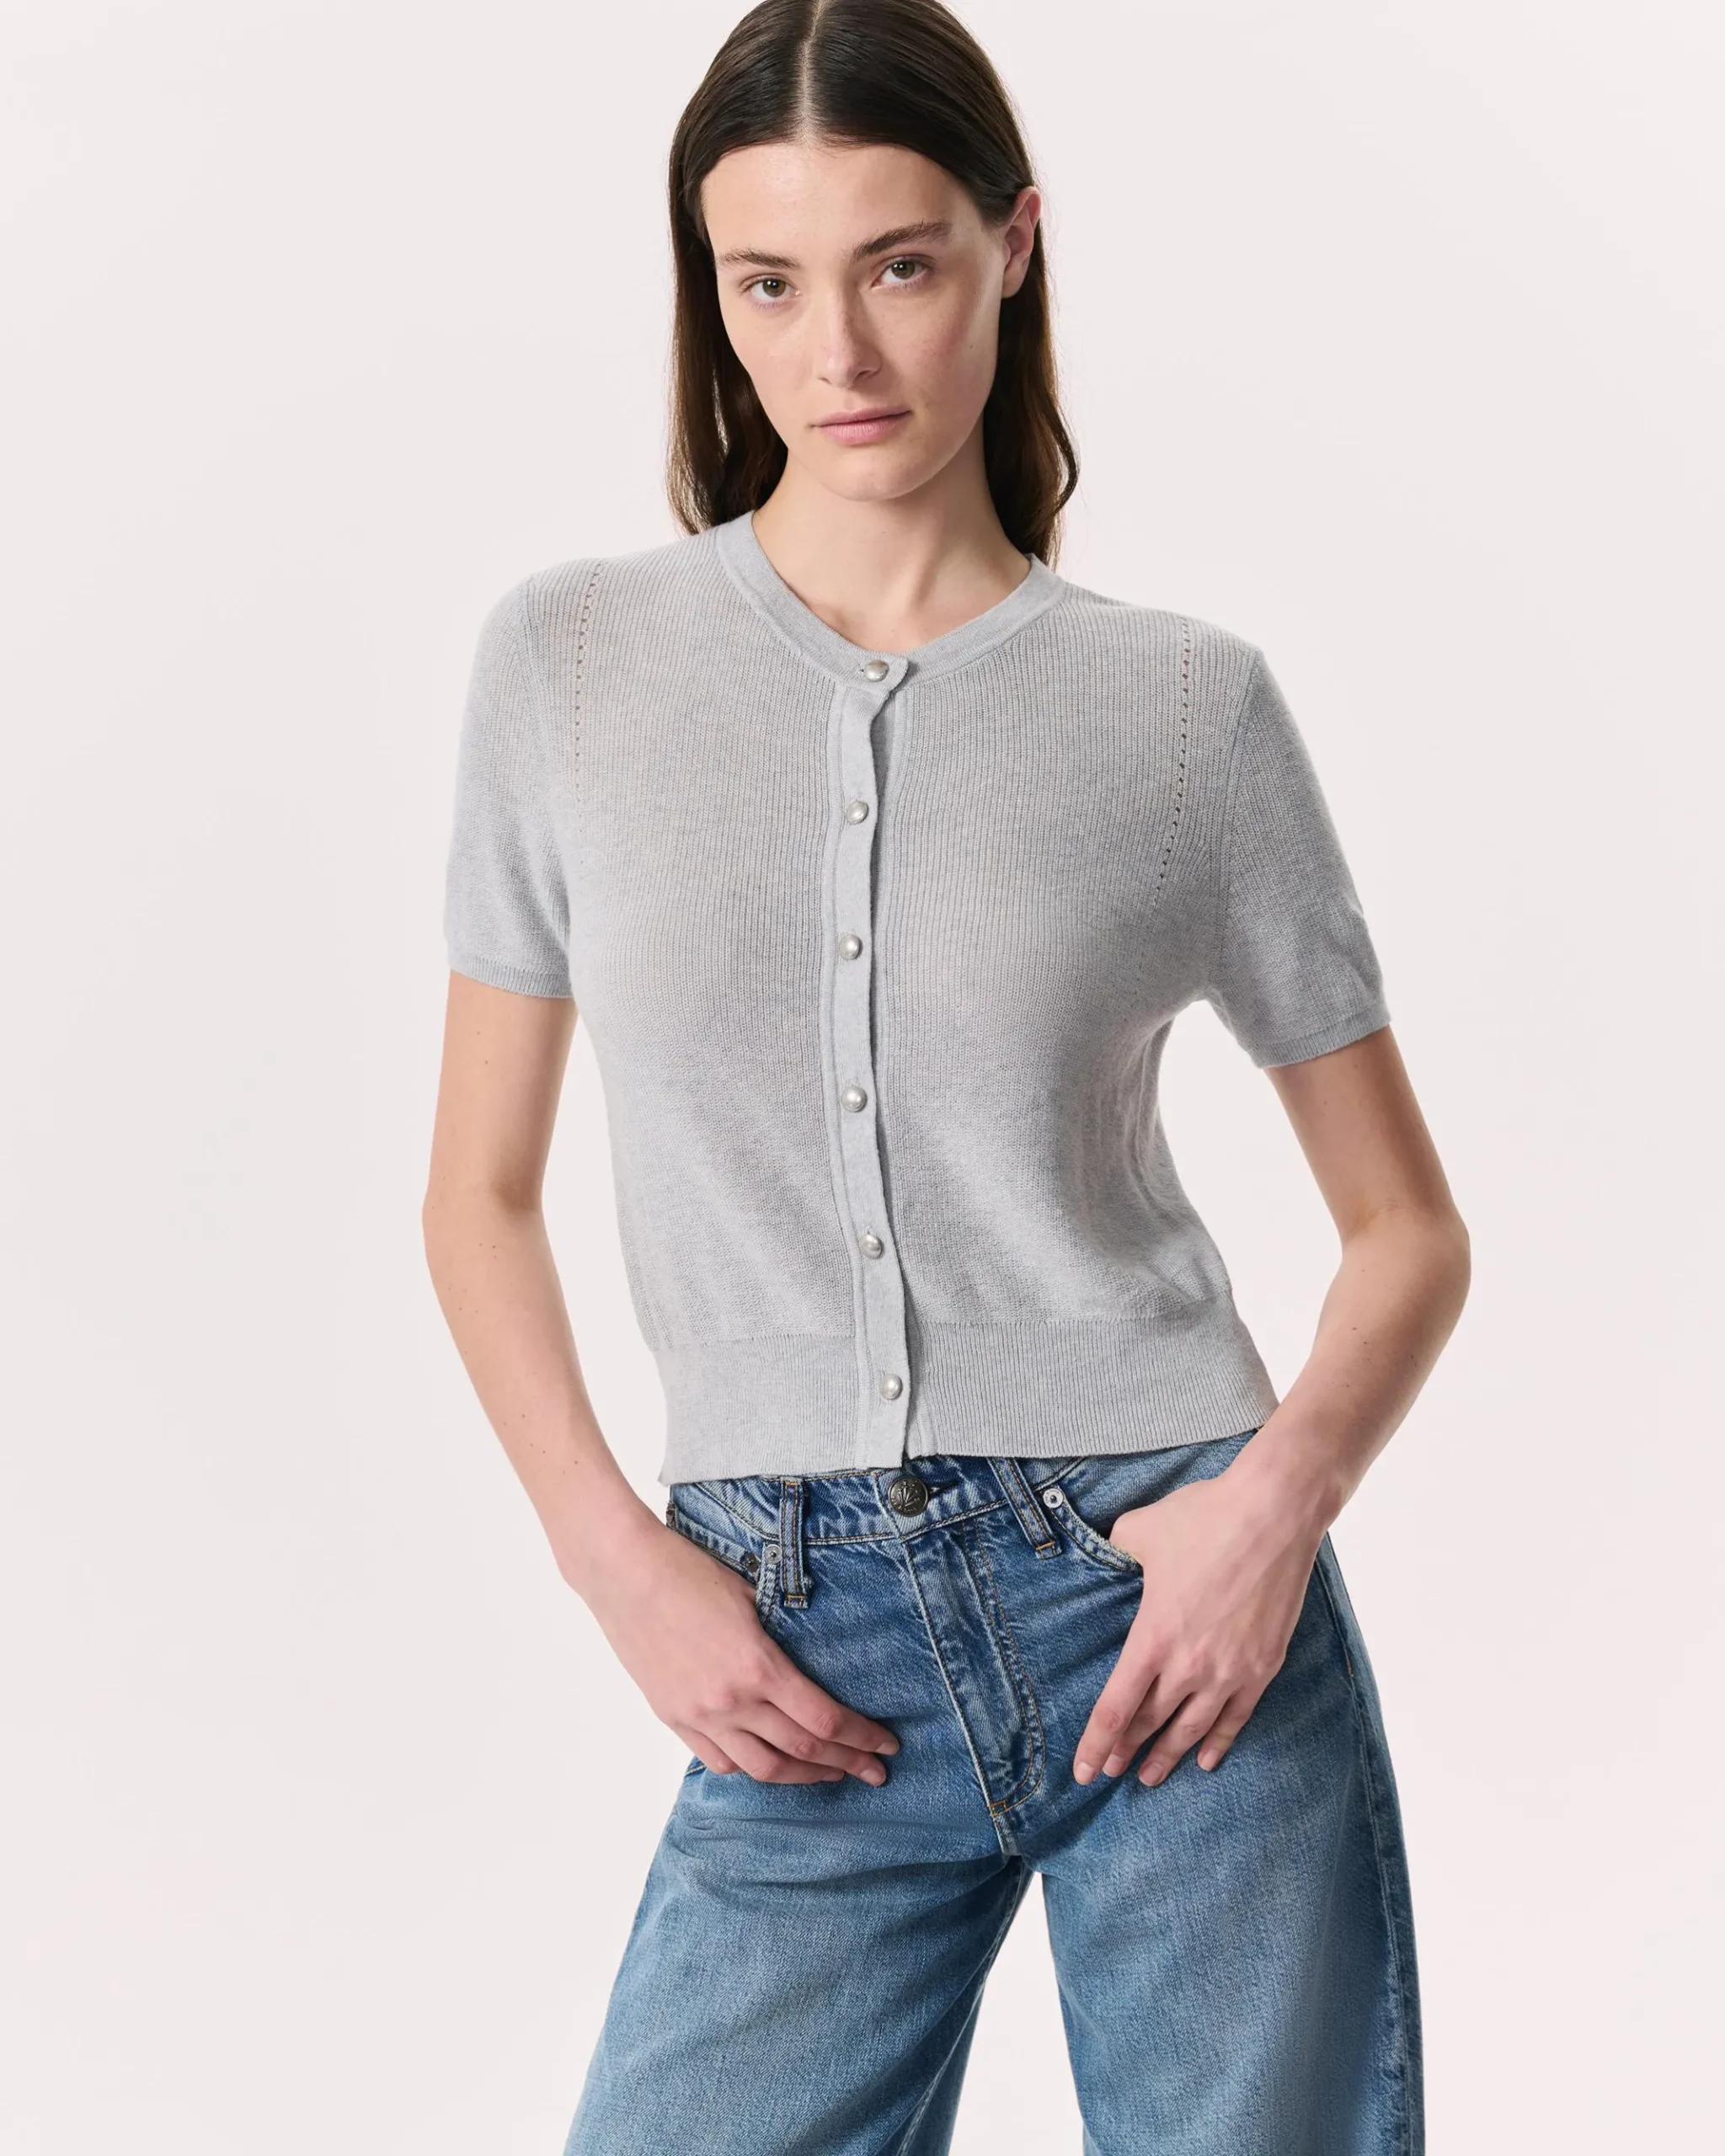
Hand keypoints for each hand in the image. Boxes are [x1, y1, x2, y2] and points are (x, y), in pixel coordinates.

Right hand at [579, 1512, 900, 1785]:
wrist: (624, 1573)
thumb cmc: (690, 1571)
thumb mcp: (752, 1596)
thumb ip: (784, 1637)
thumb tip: (819, 1658)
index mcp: (758, 1667)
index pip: (824, 1719)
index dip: (862, 1737)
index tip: (886, 1744)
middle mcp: (731, 1702)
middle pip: (801, 1750)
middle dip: (846, 1764)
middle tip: (874, 1773)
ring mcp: (699, 1716)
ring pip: (761, 1768)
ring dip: (802, 1776)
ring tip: (830, 1775)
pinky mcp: (674, 1718)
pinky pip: (719, 1760)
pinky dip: (751, 1768)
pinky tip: (770, 1763)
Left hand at [1072, 1460, 1323, 1786]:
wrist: (1274, 1514)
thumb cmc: (1204, 1518)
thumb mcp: (1139, 1529)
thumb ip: (1117, 1551)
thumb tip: (1108, 1553)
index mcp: (1153, 1637)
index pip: (1116, 1708)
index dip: (1096, 1743)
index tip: (1083, 1770)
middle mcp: (1190, 1664)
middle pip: (1150, 1723)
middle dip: (1127, 1751)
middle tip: (1111, 1771)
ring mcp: (1230, 1669)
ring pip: (1192, 1730)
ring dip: (1169, 1756)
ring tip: (1150, 1777)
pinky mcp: (1263, 1665)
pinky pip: (1236, 1718)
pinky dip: (1219, 1742)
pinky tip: (1207, 1759)